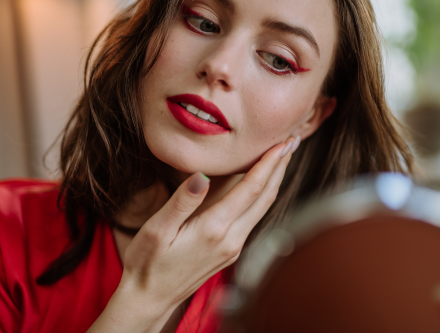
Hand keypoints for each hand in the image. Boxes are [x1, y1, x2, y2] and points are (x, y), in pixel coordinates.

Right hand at [89, 136, 298, 332]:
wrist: (150, 298)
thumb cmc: (147, 263)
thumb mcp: (156, 230)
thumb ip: (181, 202)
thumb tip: (201, 175)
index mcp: (214, 228)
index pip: (251, 188)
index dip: (269, 162)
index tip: (282, 141)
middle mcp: (232, 239)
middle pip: (266, 196)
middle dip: (280, 166)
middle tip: (292, 140)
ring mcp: (234, 247)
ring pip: (264, 207)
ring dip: (275, 180)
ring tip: (283, 157)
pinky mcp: (231, 251)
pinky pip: (255, 217)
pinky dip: (263, 195)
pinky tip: (262, 184)